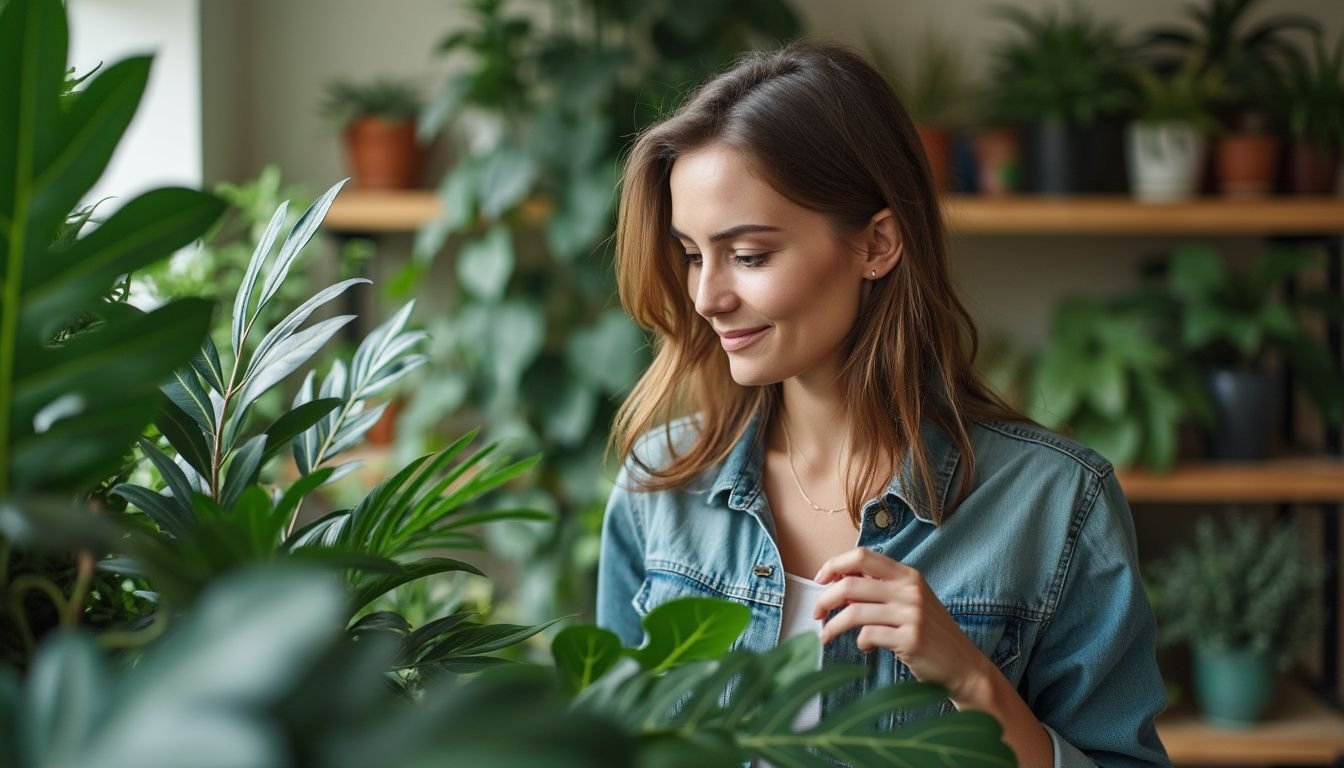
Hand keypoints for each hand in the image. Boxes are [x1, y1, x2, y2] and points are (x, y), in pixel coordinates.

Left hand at [813, 547, 993, 706]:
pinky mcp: (910, 639)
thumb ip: (879, 590)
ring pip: (854, 612)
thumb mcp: (910, 602)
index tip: (820, 580)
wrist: (963, 665)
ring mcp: (912, 614)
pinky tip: (866, 648)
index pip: (862, 556)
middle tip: (816, 613)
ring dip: (833, 626)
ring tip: (826, 636)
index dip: (834, 565)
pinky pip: (868, 636)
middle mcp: (910, 590)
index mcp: (908, 575)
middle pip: (850, 584)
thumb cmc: (930, 633)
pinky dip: (860, 643)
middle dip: (825, 599)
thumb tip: (836, 584)